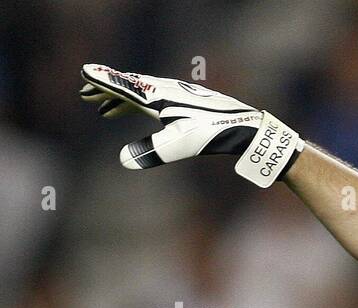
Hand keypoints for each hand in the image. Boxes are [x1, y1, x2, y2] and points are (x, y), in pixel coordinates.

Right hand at [79, 64, 302, 186]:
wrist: (248, 128)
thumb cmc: (215, 134)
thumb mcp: (182, 144)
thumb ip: (152, 151)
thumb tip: (123, 161)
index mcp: (160, 96)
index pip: (126, 86)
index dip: (104, 81)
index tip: (85, 73)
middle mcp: (168, 90)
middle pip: (131, 85)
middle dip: (108, 89)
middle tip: (86, 94)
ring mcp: (180, 95)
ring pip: (144, 92)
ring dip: (123, 99)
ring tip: (105, 110)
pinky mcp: (191, 102)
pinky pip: (158, 99)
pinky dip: (143, 105)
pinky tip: (144, 115)